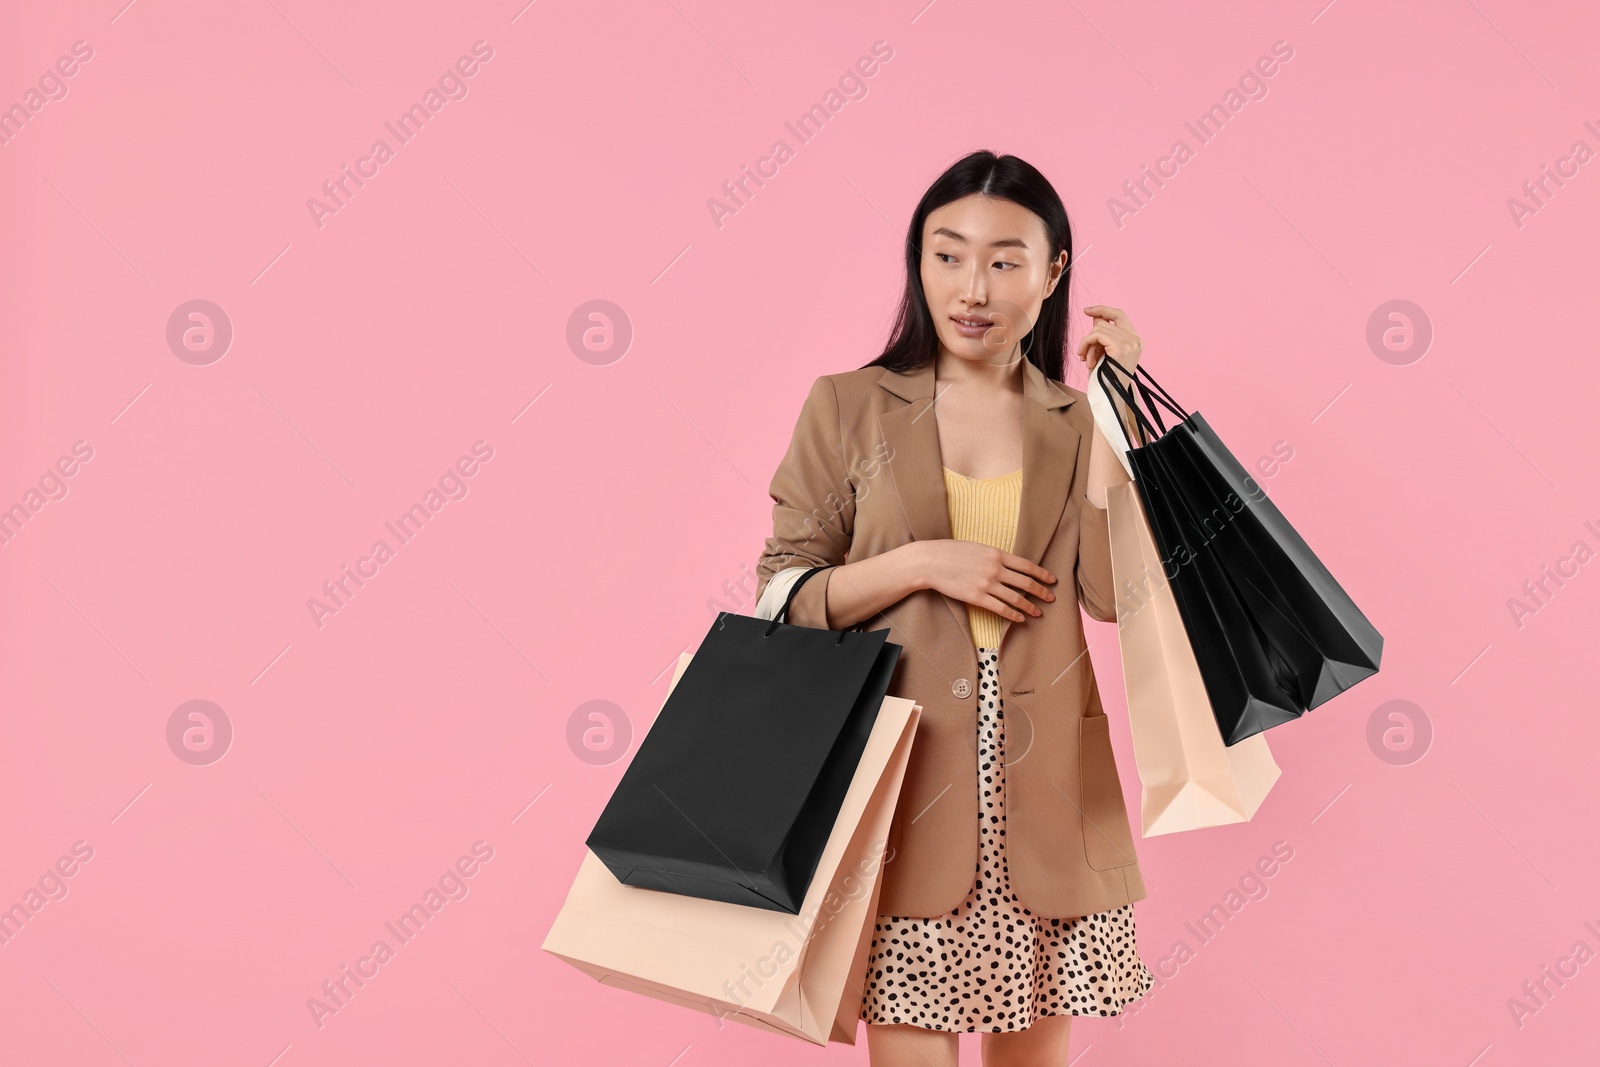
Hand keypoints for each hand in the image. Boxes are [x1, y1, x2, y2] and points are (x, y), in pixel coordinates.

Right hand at [911, 540, 1057, 623]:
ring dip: (1030, 607)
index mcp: (997, 554)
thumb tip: (1008, 564)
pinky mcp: (977, 597)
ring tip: (1038, 612)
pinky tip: (1020, 619)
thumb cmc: (951, 552)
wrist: (931, 561)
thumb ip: (994, 556)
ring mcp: (987, 584)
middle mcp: (995, 569)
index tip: (1052, 580)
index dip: (1042, 573)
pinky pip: (1000, 609)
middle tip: (1051, 598)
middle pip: (1026, 583)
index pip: (1027, 565)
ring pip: (1016, 598)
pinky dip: (1013, 615)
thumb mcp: (977, 548)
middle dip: (1042, 592)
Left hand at [1076, 304, 1142, 381]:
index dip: (1103, 310)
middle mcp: (1135, 340)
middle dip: (1090, 337)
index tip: (1087, 310)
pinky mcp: (1121, 347)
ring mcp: (1130, 343)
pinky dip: (1086, 344)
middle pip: (1105, 323)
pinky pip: (1096, 335)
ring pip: (1098, 329)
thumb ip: (1102, 335)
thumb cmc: (1105, 379)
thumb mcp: (1103, 353)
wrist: (1110, 398)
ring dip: (1087, 344)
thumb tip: (1095, 317)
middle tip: (1083, 355)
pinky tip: (1086, 361)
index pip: (1119, 315)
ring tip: (1087, 361)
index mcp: (1135, 340)